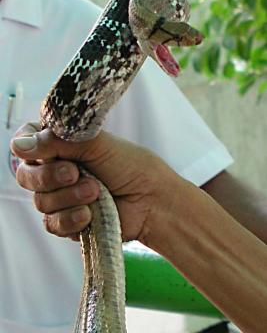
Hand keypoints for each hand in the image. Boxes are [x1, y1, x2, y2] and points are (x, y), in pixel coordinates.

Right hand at [11, 123, 179, 244]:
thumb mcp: (96, 144)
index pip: (26, 143)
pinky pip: (52, 224)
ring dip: (68, 197)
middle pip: (27, 176)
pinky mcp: (68, 222)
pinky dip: (71, 218)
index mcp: (61, 146)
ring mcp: (61, 197)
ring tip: (96, 191)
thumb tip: (18, 144)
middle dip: (50, 176)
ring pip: (41, 201)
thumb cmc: (129, 166)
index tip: (43, 151)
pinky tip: (89, 214)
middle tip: (75, 172)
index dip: (28, 148)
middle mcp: (56, 171)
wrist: (151, 200)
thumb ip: (57, 141)